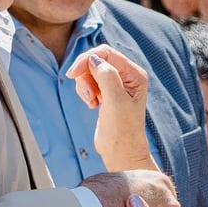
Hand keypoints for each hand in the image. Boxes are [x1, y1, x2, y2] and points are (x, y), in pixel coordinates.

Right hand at [67, 46, 152, 169]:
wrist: (121, 153)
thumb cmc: (123, 130)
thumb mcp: (115, 101)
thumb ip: (106, 76)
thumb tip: (94, 58)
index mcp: (134, 74)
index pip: (107, 53)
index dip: (88, 59)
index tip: (73, 74)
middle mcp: (127, 76)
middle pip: (97, 60)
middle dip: (86, 75)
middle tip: (88, 95)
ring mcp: (116, 84)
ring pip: (90, 71)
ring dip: (85, 85)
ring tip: (91, 102)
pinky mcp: (106, 93)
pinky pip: (89, 82)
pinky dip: (85, 91)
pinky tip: (92, 105)